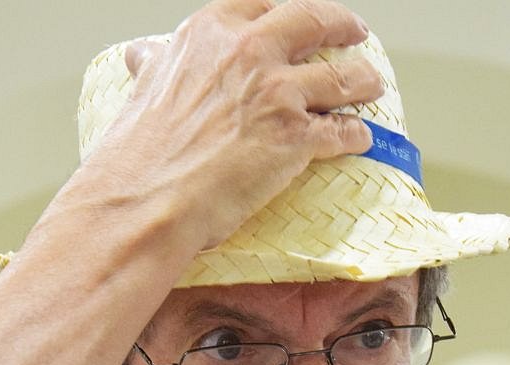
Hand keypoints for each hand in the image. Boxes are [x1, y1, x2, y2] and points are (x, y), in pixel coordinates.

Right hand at [80, 0, 383, 252]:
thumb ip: (157, 65)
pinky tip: (361, 139)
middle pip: (315, 21)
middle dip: (342, 25)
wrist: (145, 200)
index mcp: (210, 33)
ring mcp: (277, 93)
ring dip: (364, 80)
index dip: (292, 9)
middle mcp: (249, 52)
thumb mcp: (144, 87)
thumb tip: (145, 54)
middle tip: (355, 33)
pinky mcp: (295, 138)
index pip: (265, 4)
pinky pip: (342, 131)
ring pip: (343, 76)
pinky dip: (356, 135)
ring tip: (372, 85)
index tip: (305, 17)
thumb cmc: (138, 152)